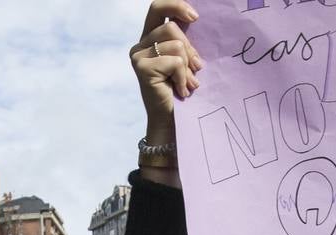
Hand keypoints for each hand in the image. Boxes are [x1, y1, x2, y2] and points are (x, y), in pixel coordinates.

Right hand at [130, 0, 201, 141]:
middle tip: (197, 68)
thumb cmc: (180, 91)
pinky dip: (183, 77)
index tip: (195, 18)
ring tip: (188, 82)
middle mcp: (140, 45)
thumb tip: (194, 18)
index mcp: (150, 38)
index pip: (157, 7)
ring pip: (175, 44)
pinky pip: (174, 61)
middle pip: (171, 26)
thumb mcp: (184, 60)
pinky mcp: (142, 68)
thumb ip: (184, 41)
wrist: (171, 121)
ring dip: (187, 65)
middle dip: (189, 47)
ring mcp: (138, 56)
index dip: (176, 5)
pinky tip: (181, 90)